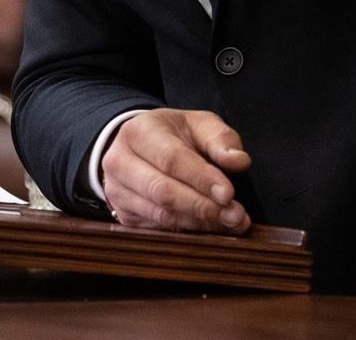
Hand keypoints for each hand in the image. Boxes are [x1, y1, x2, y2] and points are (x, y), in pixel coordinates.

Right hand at [101, 109, 251, 234]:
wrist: (140, 146)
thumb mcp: (198, 124)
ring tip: (231, 223)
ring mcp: (117, 192)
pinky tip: (213, 228)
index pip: (170, 158)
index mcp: (138, 132)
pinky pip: (158, 229)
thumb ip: (220, 138)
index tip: (228, 193)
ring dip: (199, 223)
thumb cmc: (173, 134)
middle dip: (203, 206)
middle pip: (163, 191)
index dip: (201, 178)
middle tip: (235, 215)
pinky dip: (189, 231)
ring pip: (161, 214)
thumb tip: (238, 161)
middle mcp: (120, 162)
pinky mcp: (125, 215)